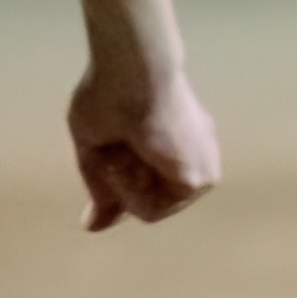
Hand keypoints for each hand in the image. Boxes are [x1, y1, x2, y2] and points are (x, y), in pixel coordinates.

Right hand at [74, 52, 222, 228]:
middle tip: (120, 141)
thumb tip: (93, 227)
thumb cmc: (108, 95)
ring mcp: (203, 168)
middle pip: (145, 200)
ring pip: (148, 209)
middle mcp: (197, 158)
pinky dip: (129, 188)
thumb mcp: (98, 149)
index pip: (144, 188)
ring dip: (124, 184)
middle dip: (119, 179)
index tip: (112, 147)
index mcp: (179, 145)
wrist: (132, 70)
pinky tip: (134, 153)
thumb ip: (103, 190)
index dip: (116, 178)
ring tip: (126, 145)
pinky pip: (151, 211)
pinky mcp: (200, 180)